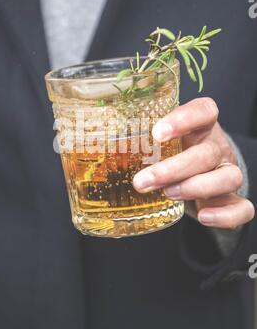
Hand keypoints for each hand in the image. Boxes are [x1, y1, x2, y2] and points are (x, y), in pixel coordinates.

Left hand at [133, 98, 254, 228]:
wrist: (197, 174)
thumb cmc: (171, 153)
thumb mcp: (158, 142)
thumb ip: (135, 139)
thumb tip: (87, 145)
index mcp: (200, 126)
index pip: (203, 111)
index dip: (184, 119)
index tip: (156, 133)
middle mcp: (217, 147)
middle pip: (206, 153)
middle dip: (173, 168)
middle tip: (142, 181)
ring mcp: (227, 172)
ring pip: (228, 177)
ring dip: (196, 187)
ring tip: (168, 194)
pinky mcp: (232, 198)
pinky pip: (242, 208)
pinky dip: (225, 215)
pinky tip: (203, 217)